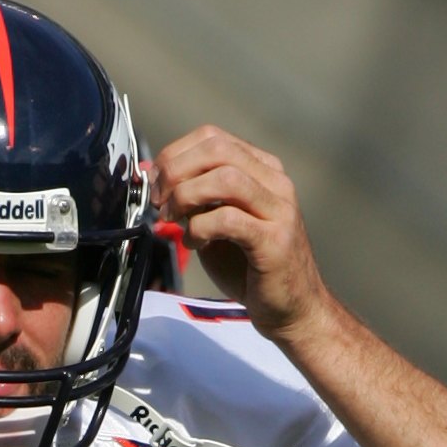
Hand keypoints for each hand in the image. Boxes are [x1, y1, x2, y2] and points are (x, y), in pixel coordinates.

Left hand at [154, 128, 328, 345]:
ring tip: (173, 220)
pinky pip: (229, 220)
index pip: (213, 138)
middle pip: (218, 150)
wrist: (292, 309)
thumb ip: (196, 202)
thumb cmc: (251, 269)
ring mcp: (279, 210)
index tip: (154, 182)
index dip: (175, 154)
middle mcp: (275, 182)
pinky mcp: (275, 241)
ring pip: (225, 178)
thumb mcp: (217, 226)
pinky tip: (193, 243)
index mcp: (263, 170)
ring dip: (186, 196)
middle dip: (176, 171)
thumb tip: (157, 183)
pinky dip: (200, 228)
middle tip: (158, 201)